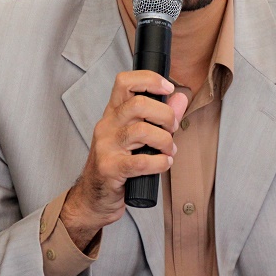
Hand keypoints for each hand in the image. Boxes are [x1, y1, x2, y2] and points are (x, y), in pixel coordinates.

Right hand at [60, 71, 187, 249]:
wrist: (94, 196)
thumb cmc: (117, 163)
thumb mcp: (137, 136)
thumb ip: (161, 116)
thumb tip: (181, 97)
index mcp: (113, 113)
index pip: (124, 82)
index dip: (149, 79)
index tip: (168, 87)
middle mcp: (107, 125)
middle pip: (139, 103)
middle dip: (165, 114)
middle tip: (173, 127)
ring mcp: (106, 146)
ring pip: (142, 131)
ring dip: (165, 140)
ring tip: (169, 150)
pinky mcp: (110, 168)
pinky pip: (141, 161)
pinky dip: (160, 162)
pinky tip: (164, 163)